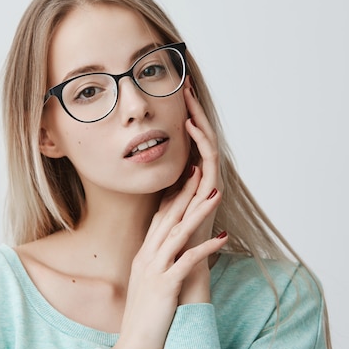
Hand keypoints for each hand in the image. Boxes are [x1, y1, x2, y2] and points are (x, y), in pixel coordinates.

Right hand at [111, 142, 226, 348]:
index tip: (184, 178)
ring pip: (178, 232)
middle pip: (167, 218)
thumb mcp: (146, 285)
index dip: (171, 197)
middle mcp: (146, 258)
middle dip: (184, 192)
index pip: (158, 219)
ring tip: (216, 193)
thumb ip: (154, 265)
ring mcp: (154, 270)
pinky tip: (222, 236)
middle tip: (199, 169)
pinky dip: (206, 247)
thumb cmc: (143, 318)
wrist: (133, 346)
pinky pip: (188, 260)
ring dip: (199, 211)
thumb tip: (168, 254)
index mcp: (143, 256)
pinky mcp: (165, 285)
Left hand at [178, 78, 223, 303]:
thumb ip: (156, 181)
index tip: (172, 93)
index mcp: (190, 177)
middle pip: (201, 135)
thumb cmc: (166, 237)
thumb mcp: (157, 200)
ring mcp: (208, 184)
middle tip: (183, 83)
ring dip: (198, 118)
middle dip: (193, 109)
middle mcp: (202, 177)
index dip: (183, 115)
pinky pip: (210, 161)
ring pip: (207, 143)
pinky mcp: (211, 193)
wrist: (178, 265)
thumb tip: (137, 161)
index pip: (189, 139)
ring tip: (187, 97)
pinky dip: (200, 141)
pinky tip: (189, 125)